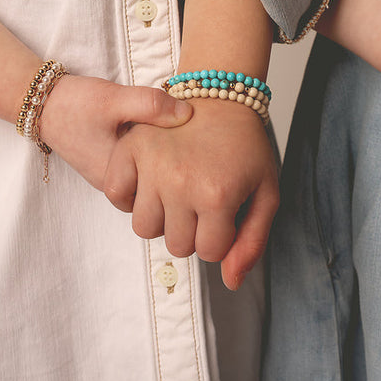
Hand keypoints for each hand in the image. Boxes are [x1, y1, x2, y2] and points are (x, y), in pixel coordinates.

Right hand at [37, 75, 193, 188]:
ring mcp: (111, 175)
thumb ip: (150, 105)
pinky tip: (164, 135)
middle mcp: (113, 183)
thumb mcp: (114, 99)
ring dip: (165, 164)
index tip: (201, 152)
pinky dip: (152, 156)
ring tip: (185, 140)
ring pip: (148, 180)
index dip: (184, 175)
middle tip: (199, 146)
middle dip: (178, 173)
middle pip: (156, 191)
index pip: (160, 194)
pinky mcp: (110, 163)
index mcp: (116, 177)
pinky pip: (138, 168)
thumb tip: (188, 113)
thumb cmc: (75, 104)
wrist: (41, 102)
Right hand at [103, 99, 278, 290]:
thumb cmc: (246, 148)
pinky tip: (149, 185)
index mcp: (217, 195)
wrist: (222, 98)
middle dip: (194, 230)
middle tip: (202, 199)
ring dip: (162, 218)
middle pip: (177, 246)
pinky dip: (129, 196)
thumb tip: (230, 282)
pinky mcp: (130, 149)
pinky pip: (115, 195)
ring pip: (145, 228)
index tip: (227, 210)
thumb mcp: (266, 194)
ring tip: (177, 193)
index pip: (210, 252)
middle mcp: (180, 184)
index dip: (221, 236)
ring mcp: (151, 166)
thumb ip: (252, 242)